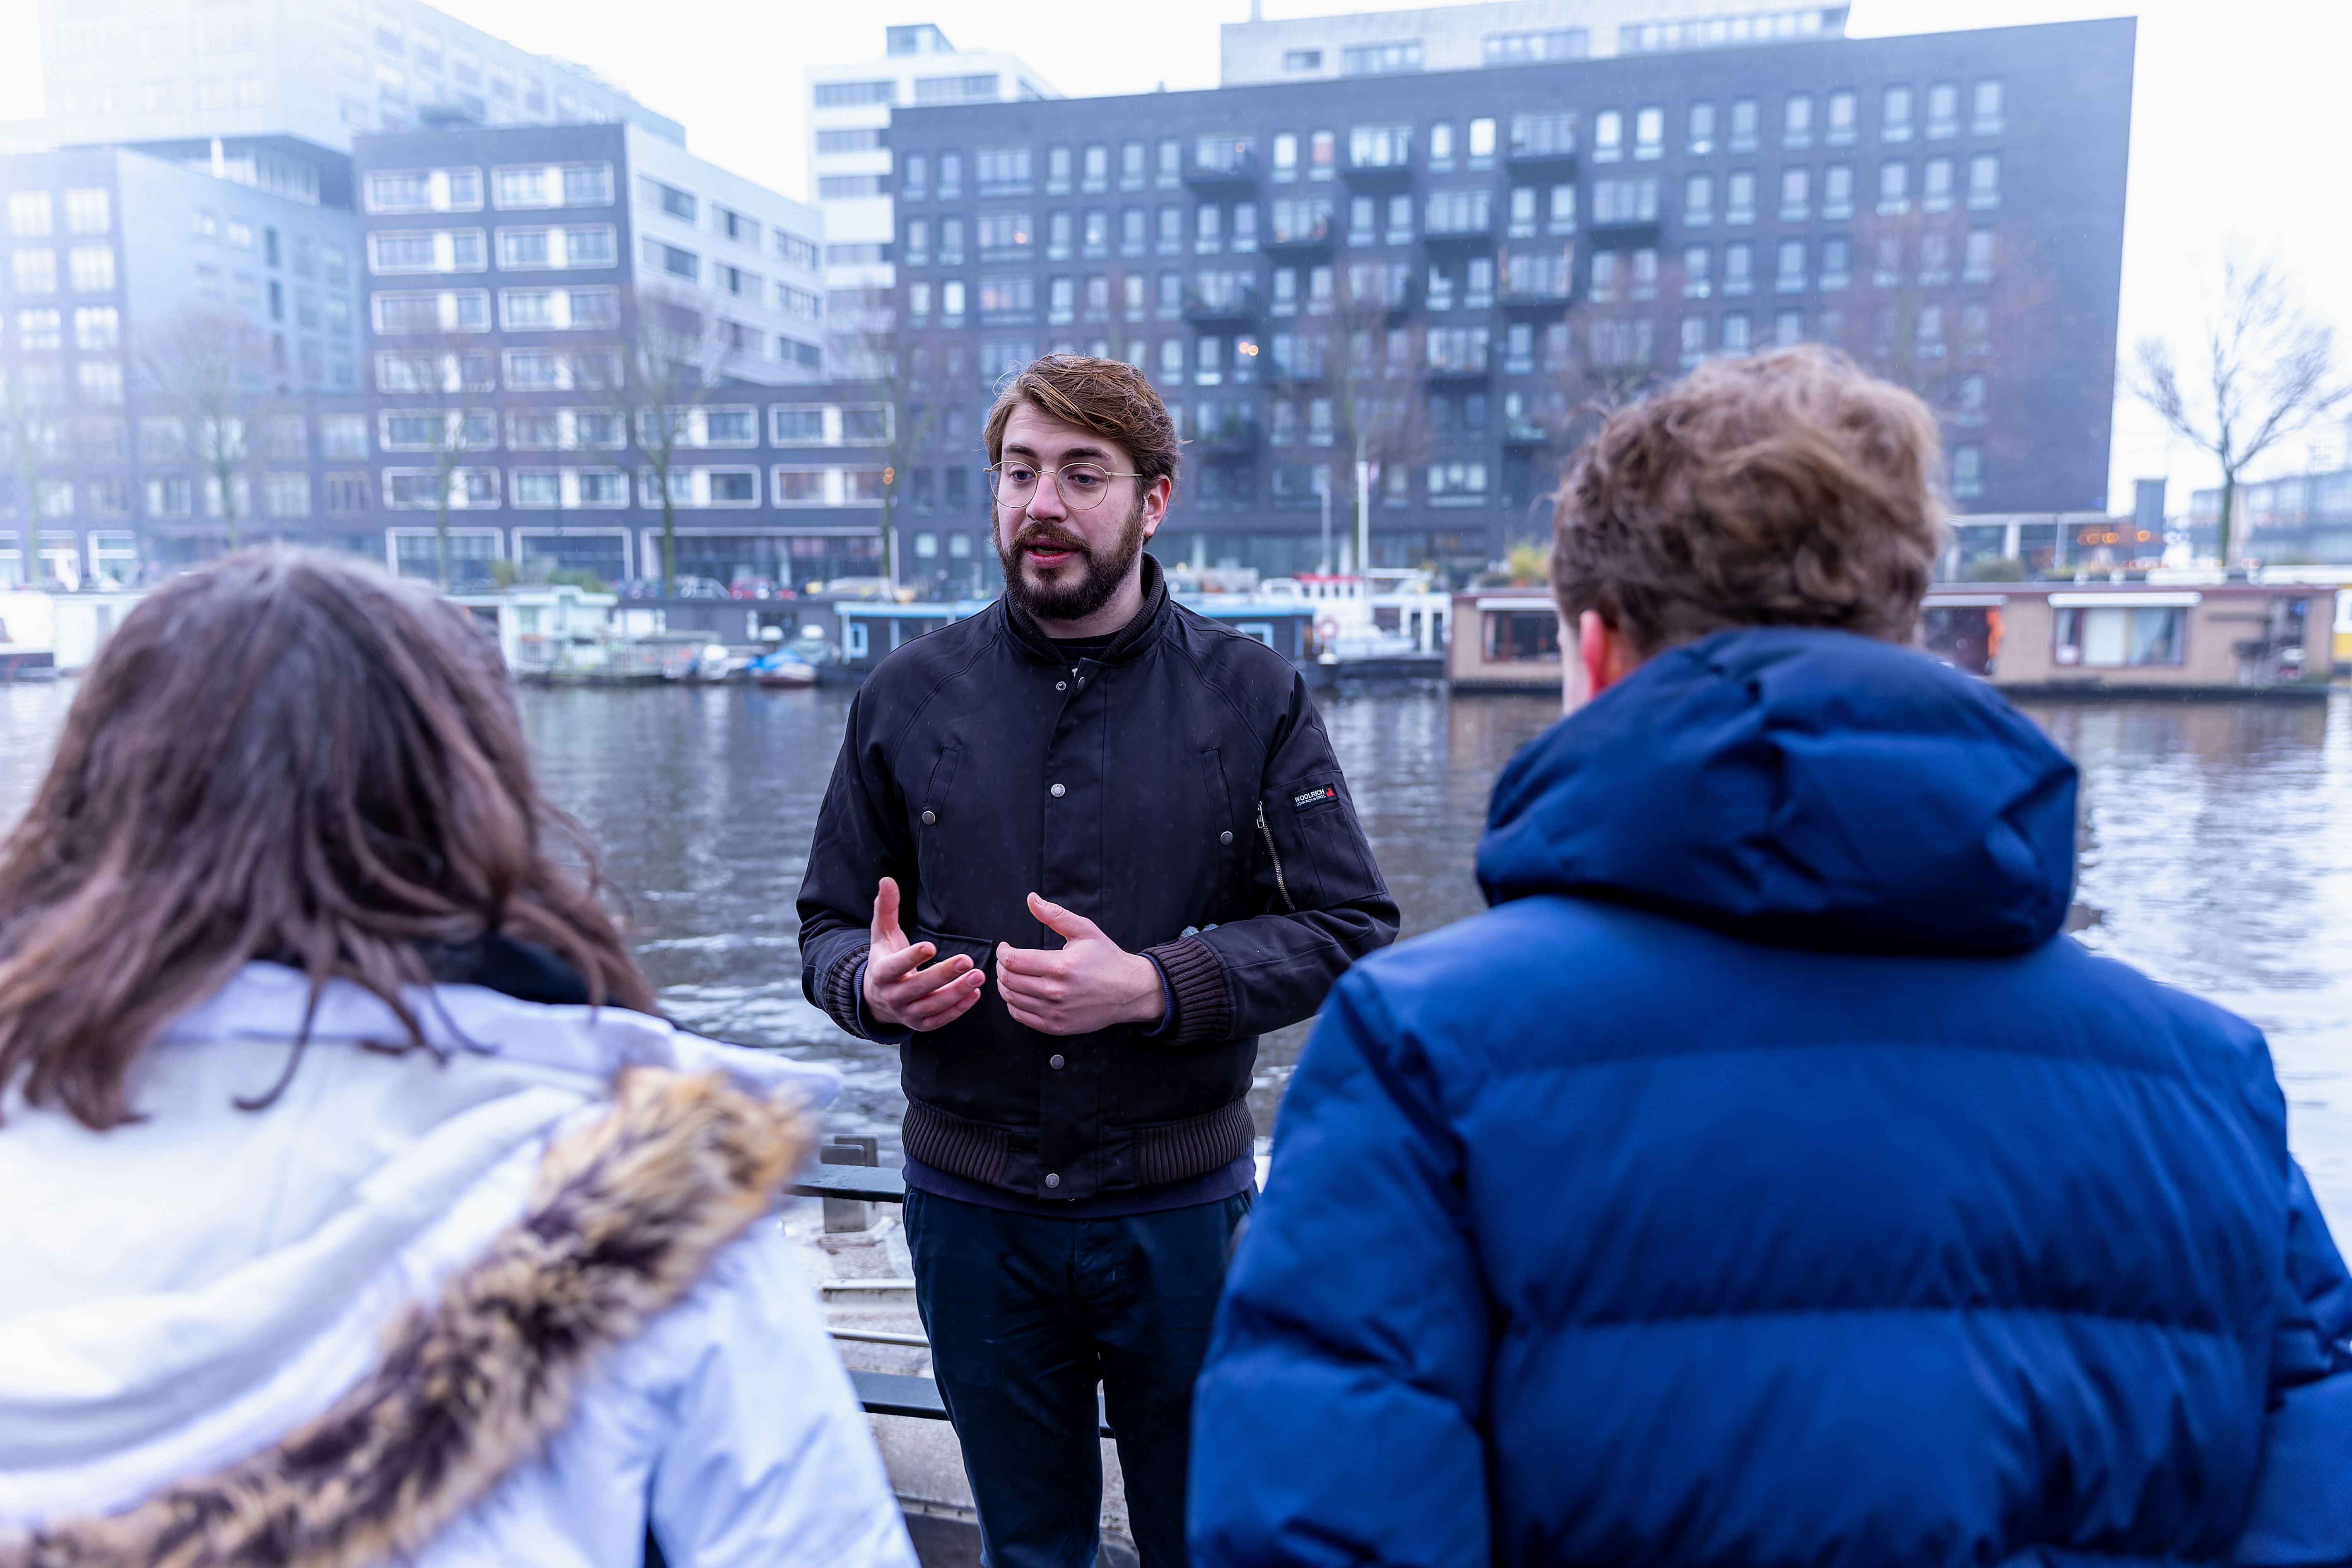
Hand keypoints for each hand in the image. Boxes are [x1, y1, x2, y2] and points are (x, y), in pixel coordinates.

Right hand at [862, 877, 985, 1032]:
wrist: (877, 997)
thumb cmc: (885, 958)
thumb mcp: (882, 934)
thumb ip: (886, 908)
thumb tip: (886, 880)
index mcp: (881, 973)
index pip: (895, 967)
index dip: (911, 958)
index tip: (931, 946)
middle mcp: (892, 996)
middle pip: (918, 988)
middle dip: (943, 975)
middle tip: (968, 960)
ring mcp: (907, 1014)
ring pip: (932, 1006)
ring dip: (956, 993)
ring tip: (979, 976)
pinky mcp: (920, 1025)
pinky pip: (940, 1020)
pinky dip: (957, 1009)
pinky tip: (975, 994)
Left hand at [996, 893, 1166, 1036]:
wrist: (1129, 991)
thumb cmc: (1107, 959)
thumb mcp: (1085, 930)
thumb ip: (1055, 915)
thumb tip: (1031, 899)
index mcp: (1059, 966)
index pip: (1012, 960)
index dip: (1002, 952)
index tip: (1005, 947)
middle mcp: (1054, 991)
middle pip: (1008, 980)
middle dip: (1001, 967)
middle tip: (1007, 960)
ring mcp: (1054, 1012)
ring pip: (1011, 999)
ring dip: (1005, 985)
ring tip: (1012, 974)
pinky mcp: (1056, 1026)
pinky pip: (1021, 1016)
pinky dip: (1013, 1004)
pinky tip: (1021, 993)